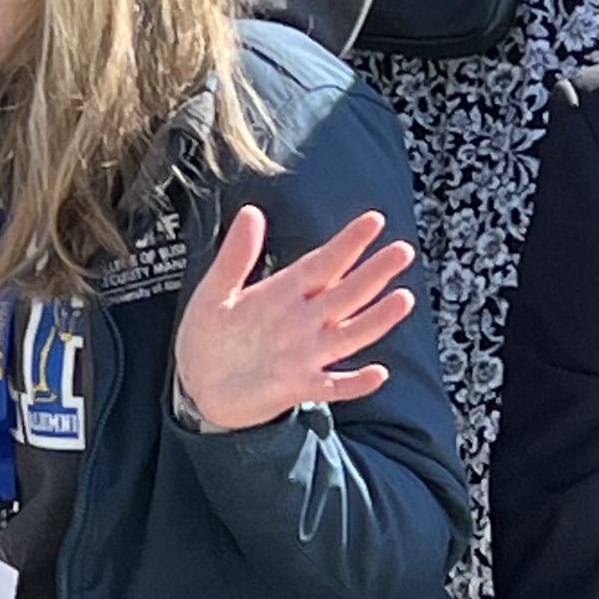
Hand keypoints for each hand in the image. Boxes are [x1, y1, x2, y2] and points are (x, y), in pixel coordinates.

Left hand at [172, 203, 415, 434]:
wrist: (196, 384)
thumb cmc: (207, 334)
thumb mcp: (216, 290)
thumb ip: (236, 255)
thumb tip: (251, 211)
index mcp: (284, 293)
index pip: (324, 263)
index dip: (348, 243)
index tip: (374, 220)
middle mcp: (303, 321)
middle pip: (346, 293)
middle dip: (375, 273)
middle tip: (403, 250)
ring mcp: (305, 355)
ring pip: (350, 335)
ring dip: (376, 320)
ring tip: (403, 299)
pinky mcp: (299, 387)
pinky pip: (334, 386)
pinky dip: (356, 382)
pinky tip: (378, 373)